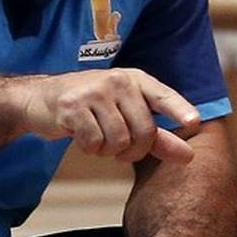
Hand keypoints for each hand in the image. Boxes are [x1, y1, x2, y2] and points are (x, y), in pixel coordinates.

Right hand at [22, 68, 200, 162]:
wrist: (42, 99)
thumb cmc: (92, 108)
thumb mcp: (126, 115)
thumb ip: (159, 137)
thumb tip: (189, 156)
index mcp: (135, 79)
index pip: (162, 95)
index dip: (179, 109)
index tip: (194, 122)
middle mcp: (117, 81)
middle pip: (144, 130)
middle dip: (134, 150)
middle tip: (121, 149)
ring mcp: (94, 92)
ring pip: (119, 141)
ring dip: (109, 150)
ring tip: (99, 138)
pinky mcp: (73, 107)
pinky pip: (94, 143)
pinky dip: (90, 149)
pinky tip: (82, 136)